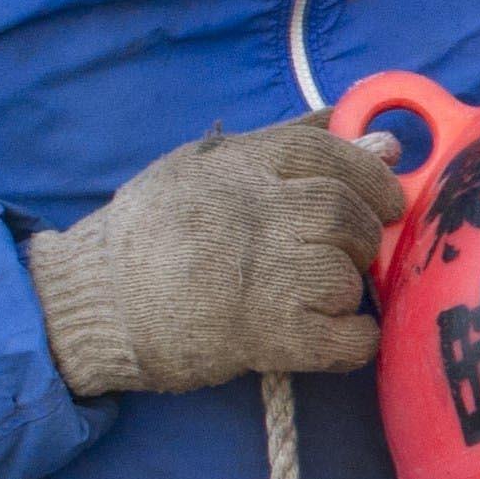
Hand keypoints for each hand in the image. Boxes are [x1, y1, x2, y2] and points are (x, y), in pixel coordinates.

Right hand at [26, 118, 406, 397]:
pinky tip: (337, 335)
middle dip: (360, 236)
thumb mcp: (203, 164)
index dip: (370, 175)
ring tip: (314, 294)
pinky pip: (345, 339)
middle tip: (346, 253)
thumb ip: (293, 143)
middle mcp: (255, 212)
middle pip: (345, 214)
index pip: (329, 152)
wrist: (93, 301)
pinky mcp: (264, 334)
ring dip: (344, 290)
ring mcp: (262, 274)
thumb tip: (381, 138)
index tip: (386, 199)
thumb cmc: (150, 230)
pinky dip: (355, 340)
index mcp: (240, 165)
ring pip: (345, 276)